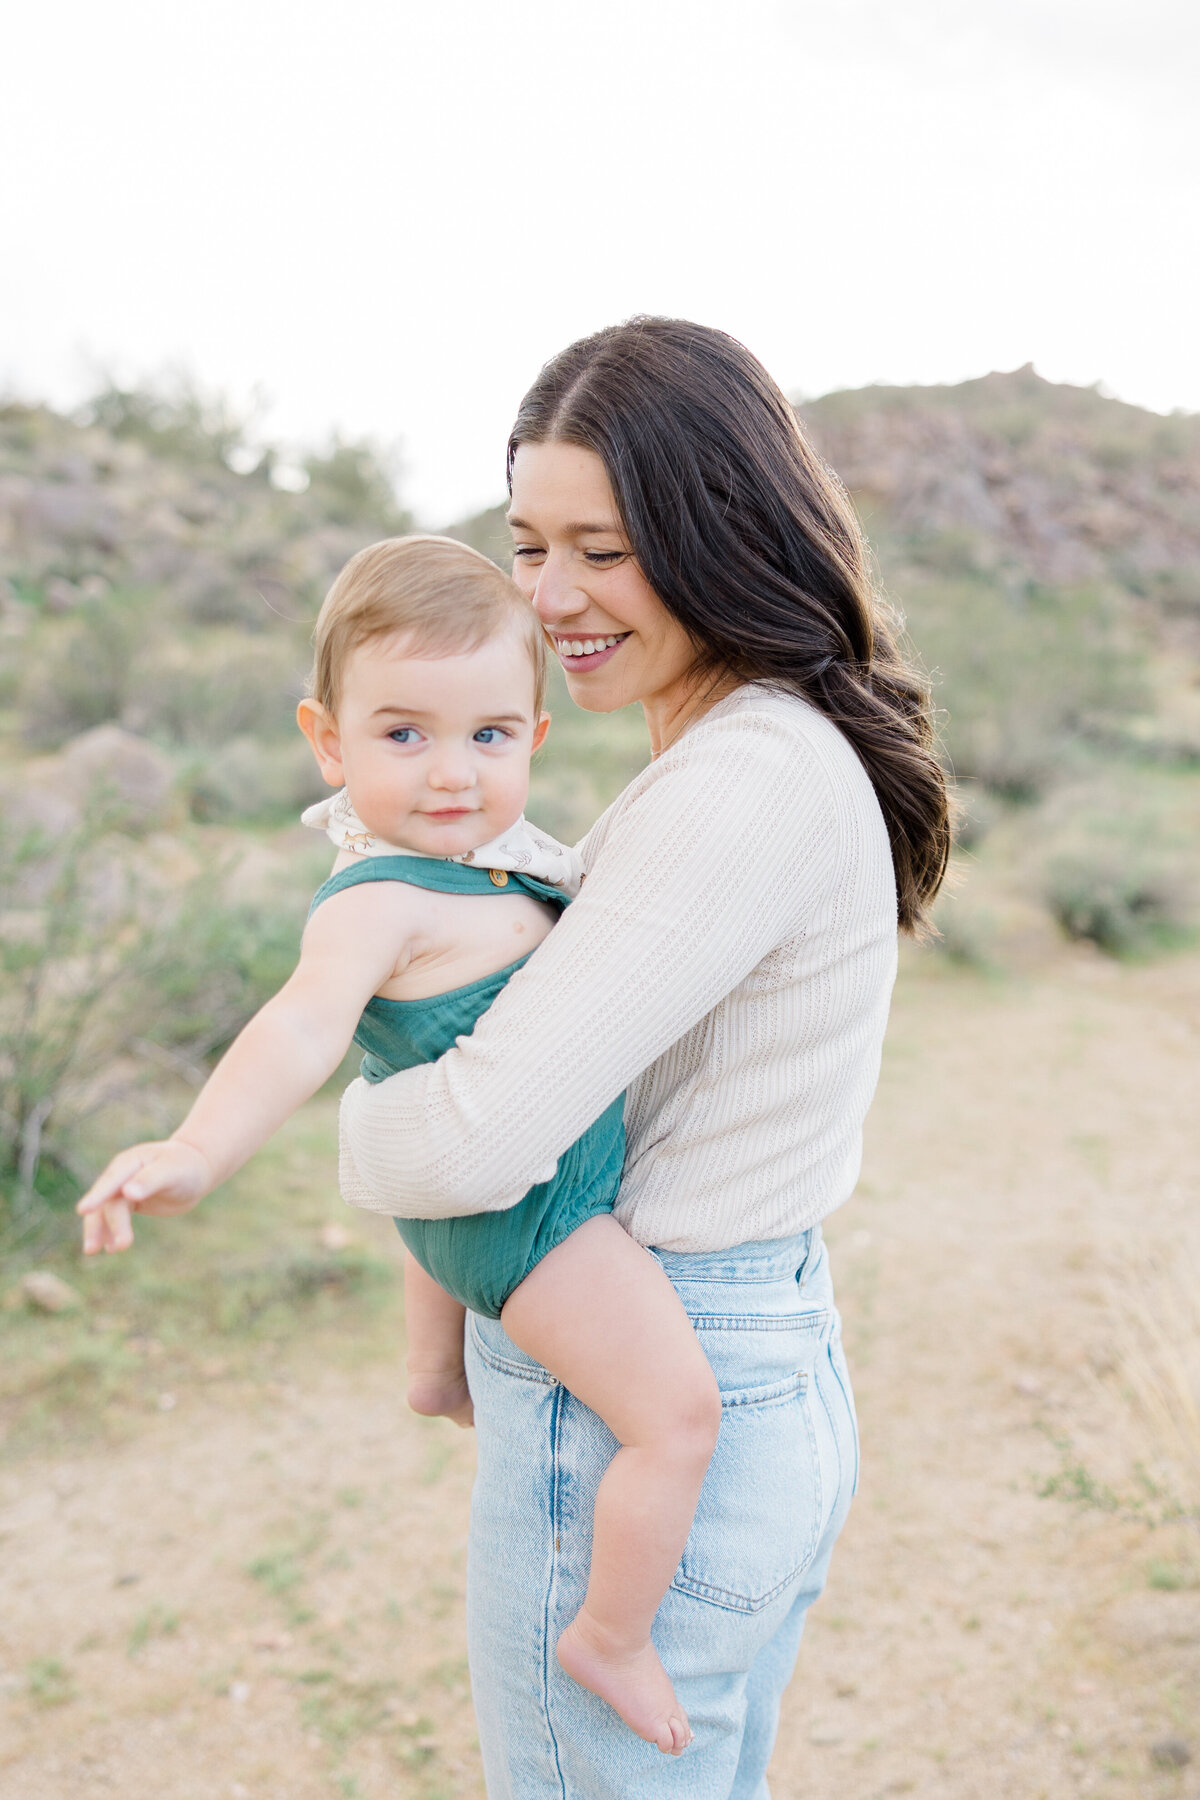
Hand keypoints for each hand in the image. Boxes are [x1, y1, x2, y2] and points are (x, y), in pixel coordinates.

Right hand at [76, 1139, 213, 1255]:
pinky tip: (109, 1248)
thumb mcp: (172, 1171)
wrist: (197, 1168)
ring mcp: (123, 1189)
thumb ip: (150, 1180)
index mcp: (130, 1161)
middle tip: (107, 1248)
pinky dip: (110, 1232)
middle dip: (105, 1224)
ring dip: (101, 1231)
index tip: (83, 1211)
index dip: (97, 1195)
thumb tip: (128, 1193)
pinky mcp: (129, 1202)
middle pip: (107, 1201)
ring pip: (106, 1212)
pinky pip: (114, 1218)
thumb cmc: (186, 1167)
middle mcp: (121, 1175)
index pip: (111, 1180)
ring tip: (94, 1251)